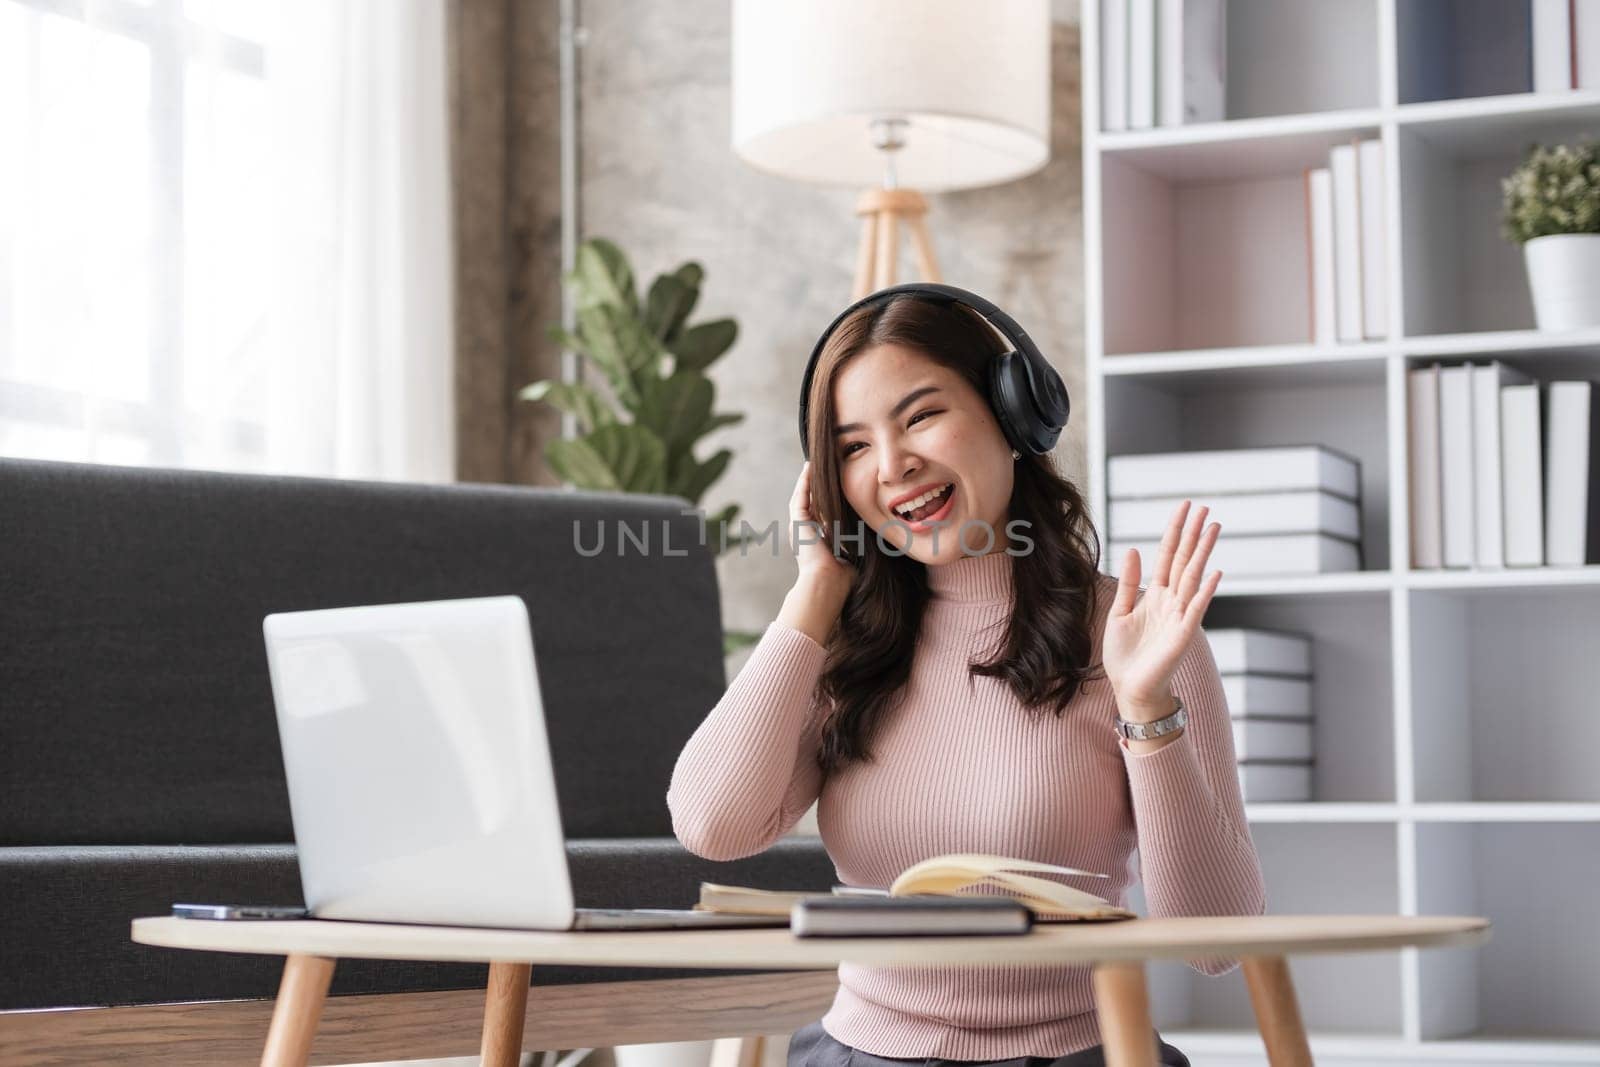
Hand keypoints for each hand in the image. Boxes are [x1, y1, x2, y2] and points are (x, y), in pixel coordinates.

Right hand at [789, 461, 854, 592]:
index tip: (832, 487)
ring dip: (806, 480)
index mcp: (815, 541)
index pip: (818, 514)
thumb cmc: (841, 577)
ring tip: (811, 464)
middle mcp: (804, 533)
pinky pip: (799, 497)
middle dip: (813, 486)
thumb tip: (870, 539)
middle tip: (818, 469)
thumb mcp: (851, 554)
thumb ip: (855, 546)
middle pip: (808, 503)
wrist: (826, 582)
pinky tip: (808, 468)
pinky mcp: (797, 522)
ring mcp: (799, 527)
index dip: (823, 500)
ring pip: (801, 497)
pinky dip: (803, 482)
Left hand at [1103, 500, 1221, 720]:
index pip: (1166, 555)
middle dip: (1193, 534)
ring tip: (1213, 527)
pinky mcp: (1183, 633)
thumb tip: (1133, 550)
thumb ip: (1129, 584)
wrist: (1130, 688)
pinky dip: (1205, 591)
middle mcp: (1171, 601)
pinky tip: (1215, 572)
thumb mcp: (1119, 613)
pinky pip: (1196, 608)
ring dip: (1203, 552)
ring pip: (1193, 577)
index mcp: (1155, 595)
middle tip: (1205, 507)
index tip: (1184, 507)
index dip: (1174, 531)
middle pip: (1184, 560)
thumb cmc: (1125, 655)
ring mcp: (1180, 615)